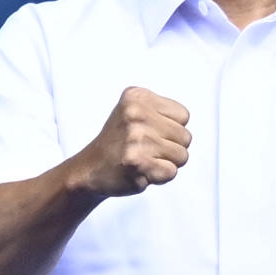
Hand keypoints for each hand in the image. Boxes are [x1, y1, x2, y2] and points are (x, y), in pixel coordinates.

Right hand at [75, 86, 191, 196]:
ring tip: (145, 159)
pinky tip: (142, 171)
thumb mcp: (133, 110)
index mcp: (137, 97)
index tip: (150, 133)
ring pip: (182, 156)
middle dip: (171, 147)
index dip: (171, 128)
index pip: (184, 116)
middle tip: (147, 150)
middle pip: (186, 137)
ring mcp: (137, 140)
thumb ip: (160, 110)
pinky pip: (171, 172)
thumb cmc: (118, 141)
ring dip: (167, 162)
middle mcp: (136, 115)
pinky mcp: (138, 164)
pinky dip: (159, 177)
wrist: (89, 168)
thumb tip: (185, 125)